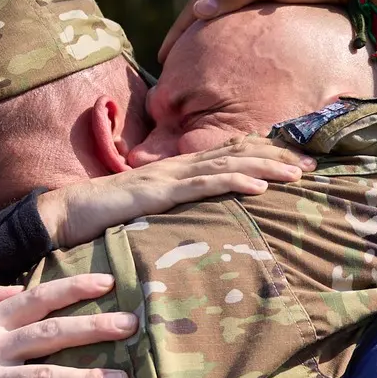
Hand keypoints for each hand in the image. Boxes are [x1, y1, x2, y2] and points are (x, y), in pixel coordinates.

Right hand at [35, 138, 312, 247]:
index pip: (226, 154)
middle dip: (275, 158)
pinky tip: (259, 186)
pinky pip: (202, 185)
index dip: (263, 155)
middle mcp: (176, 166)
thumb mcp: (147, 214)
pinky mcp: (157, 193)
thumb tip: (197, 224)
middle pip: (235, 154)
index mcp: (175, 170)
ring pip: (226, 165)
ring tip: (297, 174)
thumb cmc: (101, 219)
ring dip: (265, 167)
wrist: (63, 215)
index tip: (296, 163)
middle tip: (313, 166)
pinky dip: (234, 182)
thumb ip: (172, 211)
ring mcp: (168, 177)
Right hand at [160, 0, 376, 61]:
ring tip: (190, 56)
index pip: (198, 0)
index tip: (164, 56)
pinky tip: (222, 44)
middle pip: (206, 4)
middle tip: (169, 62)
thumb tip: (198, 11)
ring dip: (204, 32)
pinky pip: (238, 13)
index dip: (179, 29)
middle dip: (186, 32)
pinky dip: (224, 29)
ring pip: (221, 10)